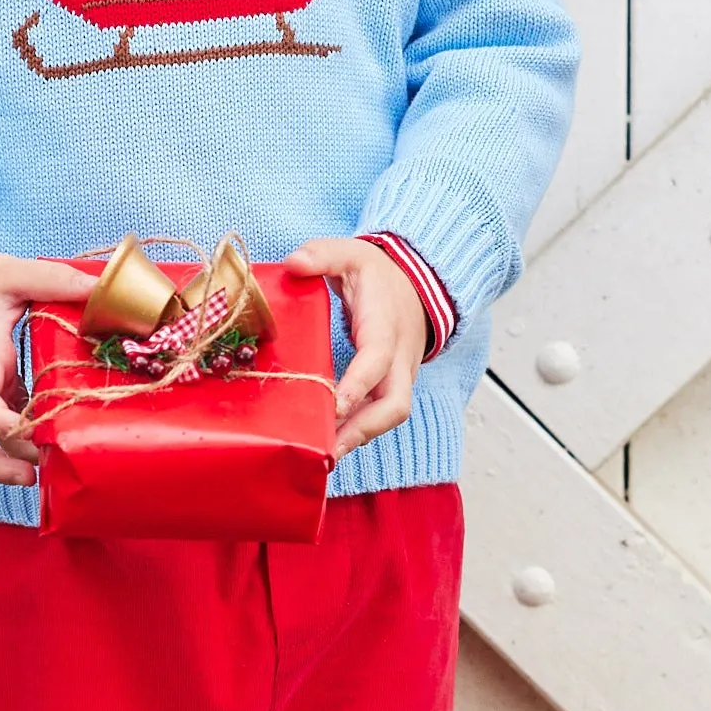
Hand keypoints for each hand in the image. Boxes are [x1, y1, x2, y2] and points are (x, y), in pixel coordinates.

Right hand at [0, 242, 92, 486]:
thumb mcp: (12, 271)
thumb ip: (55, 279)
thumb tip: (101, 289)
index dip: (1, 423)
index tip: (31, 431)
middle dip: (0, 463)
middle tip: (40, 469)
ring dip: (7, 460)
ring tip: (45, 470)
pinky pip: (3, 423)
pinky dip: (22, 438)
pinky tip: (52, 441)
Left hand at [283, 236, 424, 459]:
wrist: (416, 284)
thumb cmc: (379, 274)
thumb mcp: (351, 253)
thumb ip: (322, 254)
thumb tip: (294, 263)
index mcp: (386, 326)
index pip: (376, 361)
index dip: (357, 386)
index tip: (333, 407)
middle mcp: (400, 358)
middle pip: (394, 406)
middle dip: (362, 430)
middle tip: (326, 450)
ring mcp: (400, 376)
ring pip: (389, 416)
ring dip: (357, 437)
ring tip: (321, 457)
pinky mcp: (392, 387)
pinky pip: (379, 415)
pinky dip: (357, 432)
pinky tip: (328, 445)